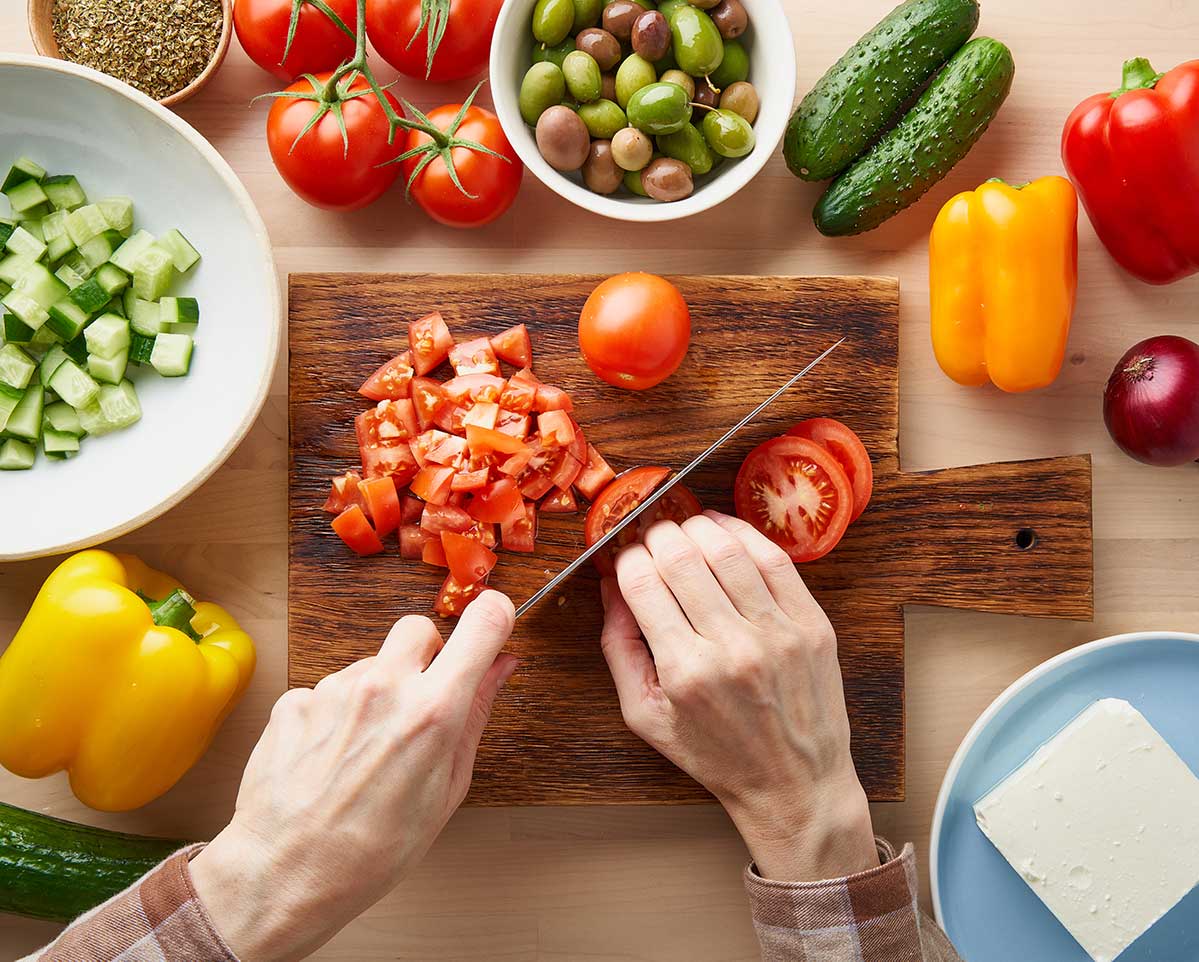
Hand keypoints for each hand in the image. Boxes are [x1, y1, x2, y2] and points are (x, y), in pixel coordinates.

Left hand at [191, 590, 516, 961]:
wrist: (283, 875)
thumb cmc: (371, 852)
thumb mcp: (446, 790)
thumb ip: (475, 716)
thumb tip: (501, 667)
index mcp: (432, 711)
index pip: (482, 624)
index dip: (495, 616)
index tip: (495, 623)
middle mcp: (383, 687)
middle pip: (419, 627)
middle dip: (427, 655)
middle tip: (421, 702)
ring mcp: (333, 690)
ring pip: (371, 662)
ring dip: (378, 691)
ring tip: (368, 752)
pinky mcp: (295, 700)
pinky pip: (329, 690)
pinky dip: (336, 715)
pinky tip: (332, 759)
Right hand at [600, 511, 877, 881]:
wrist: (794, 785)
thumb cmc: (715, 754)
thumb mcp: (646, 716)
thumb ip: (618, 649)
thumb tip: (611, 587)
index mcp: (685, 672)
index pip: (643, 583)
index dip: (627, 559)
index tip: (625, 558)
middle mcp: (732, 647)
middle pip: (681, 557)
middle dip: (655, 536)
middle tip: (650, 537)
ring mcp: (777, 633)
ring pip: (726, 549)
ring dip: (696, 527)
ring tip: (682, 528)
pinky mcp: (812, 625)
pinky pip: (774, 559)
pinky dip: (742, 533)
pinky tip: (722, 530)